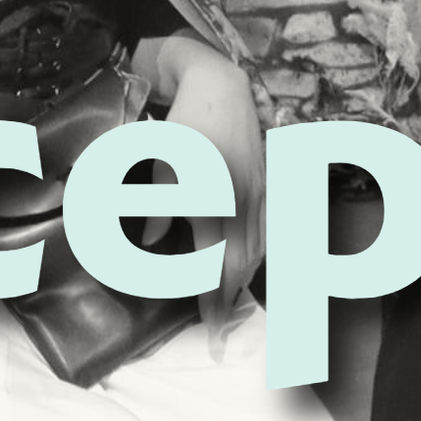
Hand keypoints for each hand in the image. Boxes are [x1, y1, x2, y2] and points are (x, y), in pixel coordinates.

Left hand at [155, 38, 267, 316]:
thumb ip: (157, 209)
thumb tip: (152, 244)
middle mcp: (240, 205)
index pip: (213, 265)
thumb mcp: (158, 167)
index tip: (210, 328)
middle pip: (239, 266)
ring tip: (232, 305)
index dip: (211, 300)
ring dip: (244, 281)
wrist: (220, 91)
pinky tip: (250, 266)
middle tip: (221, 330)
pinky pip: (266, 231)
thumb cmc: (181, 128)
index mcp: (211, 203)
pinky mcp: (268, 187)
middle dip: (230, 300)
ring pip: (257, 251)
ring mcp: (258, 197)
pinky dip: (258, 255)